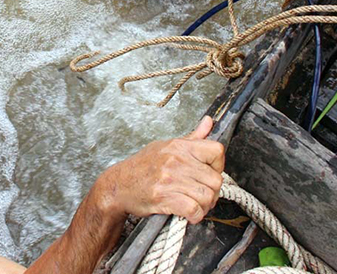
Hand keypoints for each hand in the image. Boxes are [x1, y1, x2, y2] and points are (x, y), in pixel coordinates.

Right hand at [99, 116, 224, 224]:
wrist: (118, 185)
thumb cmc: (142, 167)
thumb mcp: (166, 146)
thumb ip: (192, 137)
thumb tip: (208, 122)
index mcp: (179, 146)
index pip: (216, 151)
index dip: (218, 166)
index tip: (210, 173)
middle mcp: (176, 160)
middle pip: (215, 179)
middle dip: (213, 192)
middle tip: (204, 196)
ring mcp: (170, 179)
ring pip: (207, 196)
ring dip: (205, 206)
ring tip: (197, 206)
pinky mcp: (164, 197)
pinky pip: (193, 209)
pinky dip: (195, 215)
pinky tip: (189, 214)